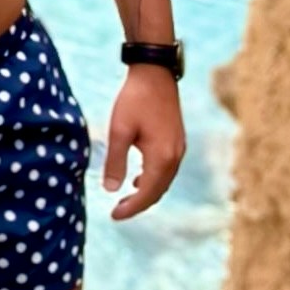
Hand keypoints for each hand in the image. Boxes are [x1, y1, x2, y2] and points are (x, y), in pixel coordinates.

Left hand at [102, 66, 184, 221]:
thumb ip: (115, 161)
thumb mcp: (118, 130)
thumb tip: (110, 190)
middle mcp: (175, 156)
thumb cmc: (134, 99)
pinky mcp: (177, 140)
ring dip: (146, 193)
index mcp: (162, 157)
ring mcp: (179, 148)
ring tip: (126, 199)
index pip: (147, 193)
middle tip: (117, 212)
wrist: (155, 72)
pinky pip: (167, 169)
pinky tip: (138, 178)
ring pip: (164, 181)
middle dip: (139, 204)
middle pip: (158, 191)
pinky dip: (153, 179)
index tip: (113, 216)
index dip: (131, 208)